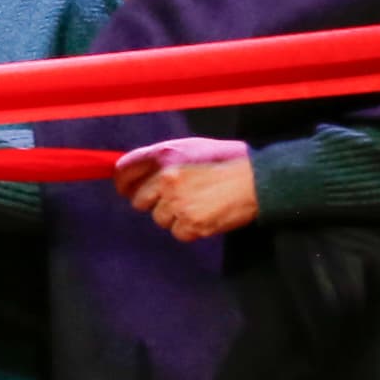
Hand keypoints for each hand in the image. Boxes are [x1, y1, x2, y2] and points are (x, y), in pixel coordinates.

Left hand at [115, 135, 257, 239]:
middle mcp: (166, 178)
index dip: (122, 182)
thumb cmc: (227, 160)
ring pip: (158, 218)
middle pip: (138, 200)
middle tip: (174, 200)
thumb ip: (163, 158)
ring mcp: (177, 202)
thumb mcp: (191, 147)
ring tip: (197, 204)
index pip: (125, 169)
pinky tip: (205, 215)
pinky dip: (189, 229)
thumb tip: (140, 172)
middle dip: (153, 202)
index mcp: (164, 154)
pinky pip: (178, 232)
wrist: (257, 179)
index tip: (125, 189)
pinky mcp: (191, 223)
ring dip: (173, 216)